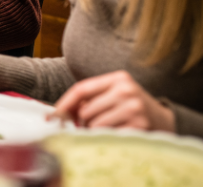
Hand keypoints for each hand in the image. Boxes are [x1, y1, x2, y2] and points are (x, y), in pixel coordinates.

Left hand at [53, 71, 174, 131]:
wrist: (164, 120)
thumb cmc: (130, 107)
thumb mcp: (113, 94)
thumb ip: (89, 98)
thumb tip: (57, 114)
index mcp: (118, 78)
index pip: (81, 89)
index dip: (64, 104)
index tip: (51, 116)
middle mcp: (126, 90)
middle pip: (85, 110)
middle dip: (83, 121)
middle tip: (91, 124)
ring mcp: (134, 108)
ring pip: (94, 124)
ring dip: (94, 130)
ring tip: (107, 127)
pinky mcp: (139, 126)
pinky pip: (107, 135)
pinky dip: (105, 137)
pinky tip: (116, 132)